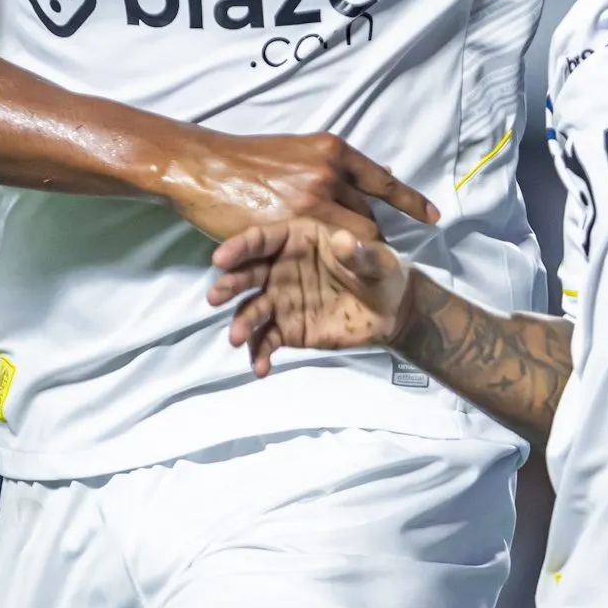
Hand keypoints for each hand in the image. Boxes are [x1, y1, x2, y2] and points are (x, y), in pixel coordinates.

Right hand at [152, 131, 436, 244]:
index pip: (384, 181)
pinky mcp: (284, 235)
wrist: (204, 166)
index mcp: (334, 154)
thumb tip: (380, 170)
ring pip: (349, 241)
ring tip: (344, 270)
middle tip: (360, 253)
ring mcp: (308, 207)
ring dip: (349, 255)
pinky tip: (328, 276)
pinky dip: (327, 267)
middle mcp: (329, 178)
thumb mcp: (301, 150)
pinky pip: (317, 258)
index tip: (434, 217)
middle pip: (369, 219)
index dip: (411, 201)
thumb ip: (336, 166)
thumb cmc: (249, 157)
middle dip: (369, 237)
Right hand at [207, 223, 412, 376]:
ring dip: (242, 323)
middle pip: (248, 274)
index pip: (263, 239)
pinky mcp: (287, 329)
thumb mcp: (378, 261)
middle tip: (216, 297)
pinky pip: (267, 341)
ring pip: (252, 310)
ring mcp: (281, 300)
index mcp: (298, 240)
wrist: (391, 313)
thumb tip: (342, 242)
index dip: (240, 247)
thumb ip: (359, 254)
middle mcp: (280, 268)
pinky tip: (261, 368)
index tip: (221, 259)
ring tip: (237, 338)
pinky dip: (260, 354)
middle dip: (230, 285)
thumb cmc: (382, 274)